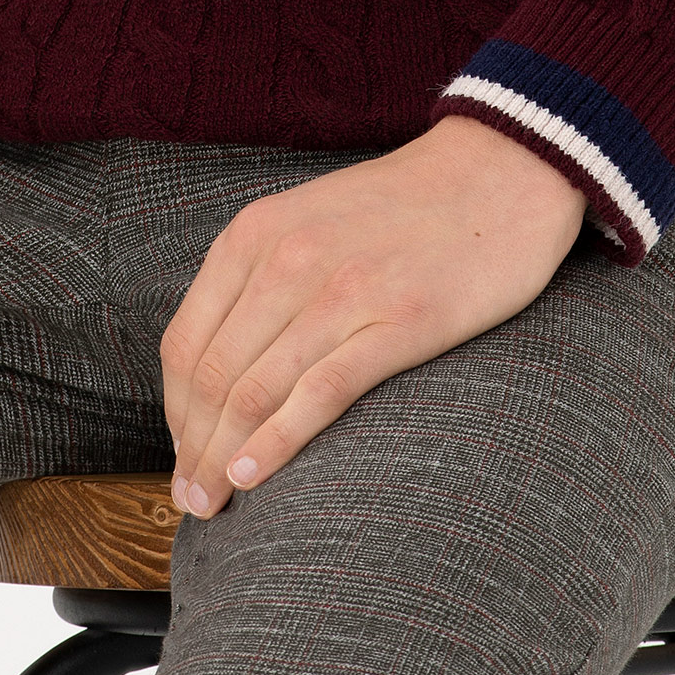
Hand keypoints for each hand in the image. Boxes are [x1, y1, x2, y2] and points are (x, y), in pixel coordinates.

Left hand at [160, 118, 586, 518]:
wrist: (499, 168)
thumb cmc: (404, 206)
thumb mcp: (309, 219)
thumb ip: (263, 275)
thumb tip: (222, 363)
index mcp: (257, 233)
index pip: (186, 342)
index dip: (174, 413)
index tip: (182, 455)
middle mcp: (287, 258)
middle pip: (213, 376)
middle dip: (193, 450)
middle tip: (190, 500)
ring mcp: (343, 290)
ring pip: (255, 391)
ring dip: (223, 459)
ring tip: (213, 506)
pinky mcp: (399, 321)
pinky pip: (320, 392)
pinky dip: (277, 442)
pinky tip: (255, 477)